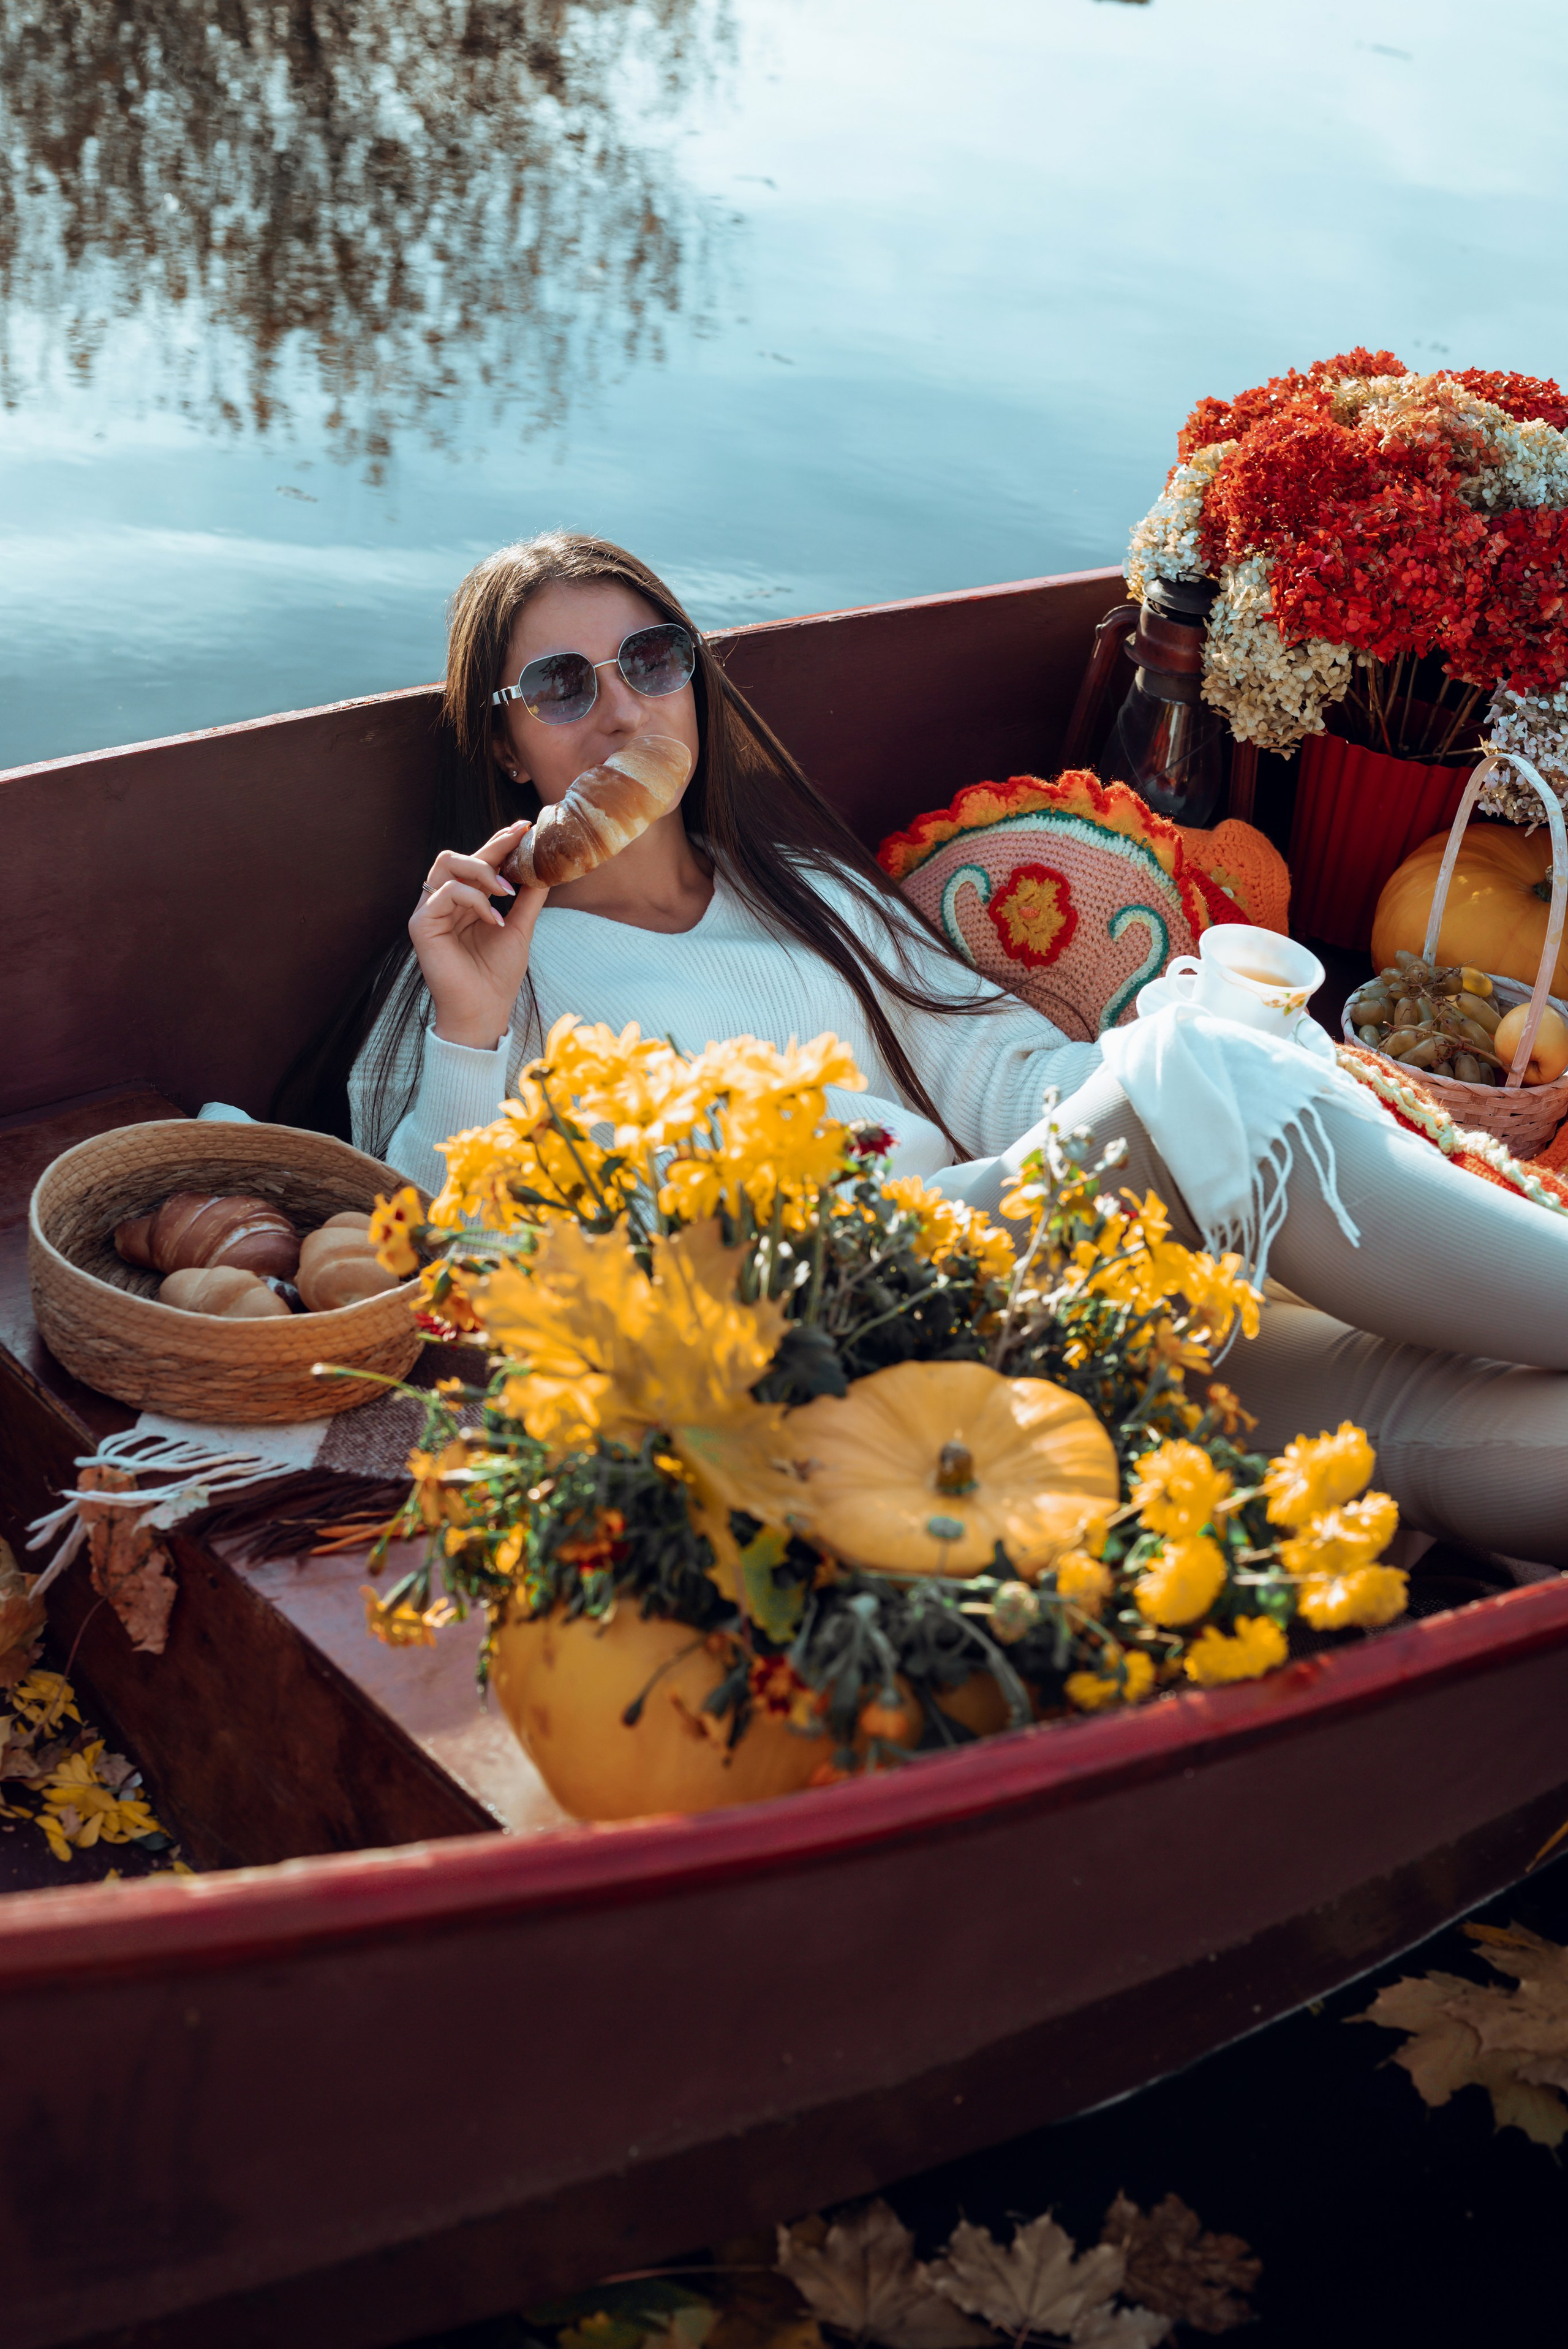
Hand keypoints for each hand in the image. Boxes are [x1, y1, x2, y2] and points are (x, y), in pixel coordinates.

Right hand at [408, 821, 547, 1048]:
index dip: (500, 843)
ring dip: (481, 871)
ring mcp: (429, 912)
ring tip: (506, 891)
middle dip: (490, 848)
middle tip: (519, 845)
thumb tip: (545, 867)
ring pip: (447, 865)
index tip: (525, 828)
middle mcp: (444, 902)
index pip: (479, 862)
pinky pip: (445, 893)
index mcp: (465, 902)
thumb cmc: (498, 975)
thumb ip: (529, 898)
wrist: (485, 1010)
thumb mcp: (520, 928)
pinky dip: (473, 900)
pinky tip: (493, 918)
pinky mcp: (421, 925)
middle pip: (457, 855)